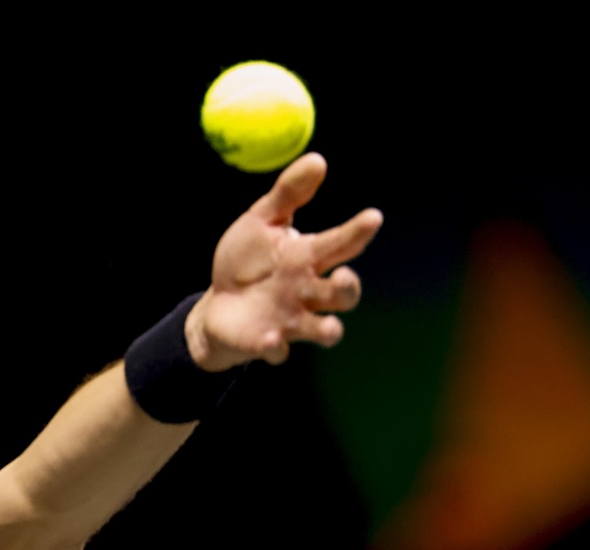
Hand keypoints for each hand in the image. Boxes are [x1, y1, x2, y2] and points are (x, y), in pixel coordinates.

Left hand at [187, 152, 383, 369]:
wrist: (218, 304)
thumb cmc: (246, 261)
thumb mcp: (262, 221)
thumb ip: (289, 193)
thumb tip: (318, 159)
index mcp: (309, 258)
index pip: (341, 244)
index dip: (358, 232)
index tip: (372, 217)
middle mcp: (308, 292)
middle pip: (342, 294)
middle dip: (348, 288)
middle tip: (343, 276)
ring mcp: (290, 320)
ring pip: (323, 329)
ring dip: (327, 328)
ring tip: (329, 327)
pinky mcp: (266, 343)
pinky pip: (277, 349)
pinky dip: (276, 347)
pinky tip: (270, 339)